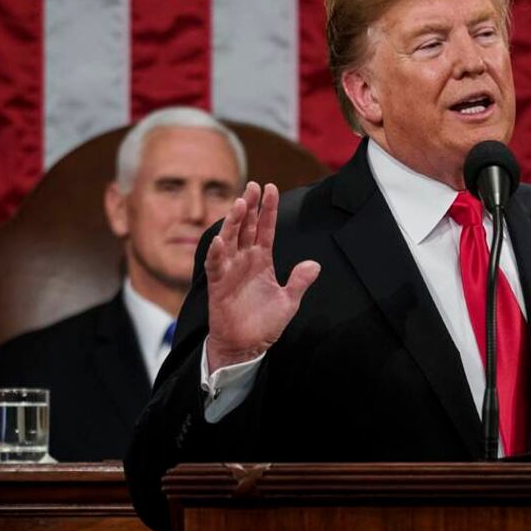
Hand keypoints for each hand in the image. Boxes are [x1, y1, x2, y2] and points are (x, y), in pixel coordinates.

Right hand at [205, 182, 320, 372]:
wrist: (245, 346)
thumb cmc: (265, 323)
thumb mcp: (289, 301)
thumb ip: (299, 282)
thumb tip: (315, 264)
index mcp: (262, 260)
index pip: (266, 229)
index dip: (269, 210)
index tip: (271, 187)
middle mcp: (245, 260)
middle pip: (247, 227)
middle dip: (251, 206)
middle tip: (253, 185)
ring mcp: (230, 270)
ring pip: (230, 239)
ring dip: (234, 222)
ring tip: (241, 203)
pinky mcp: (218, 284)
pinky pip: (216, 265)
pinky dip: (216, 252)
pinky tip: (219, 239)